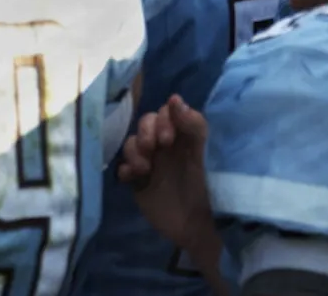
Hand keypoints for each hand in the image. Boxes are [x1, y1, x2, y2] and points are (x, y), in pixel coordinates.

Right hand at [117, 96, 215, 254]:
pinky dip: (124, 168)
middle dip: (145, 132)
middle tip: (151, 149)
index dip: (163, 119)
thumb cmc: (204, 189)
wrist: (195, 228)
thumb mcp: (202, 154)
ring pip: (131, 143)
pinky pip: (123, 167)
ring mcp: (150, 162)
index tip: (168, 137)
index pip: (166, 113)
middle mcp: (164, 145)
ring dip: (134, 151)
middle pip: (145, 123)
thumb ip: (192, 126)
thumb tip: (175, 99)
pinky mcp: (137, 181)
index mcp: (183, 137)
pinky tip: (131, 177)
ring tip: (143, 169)